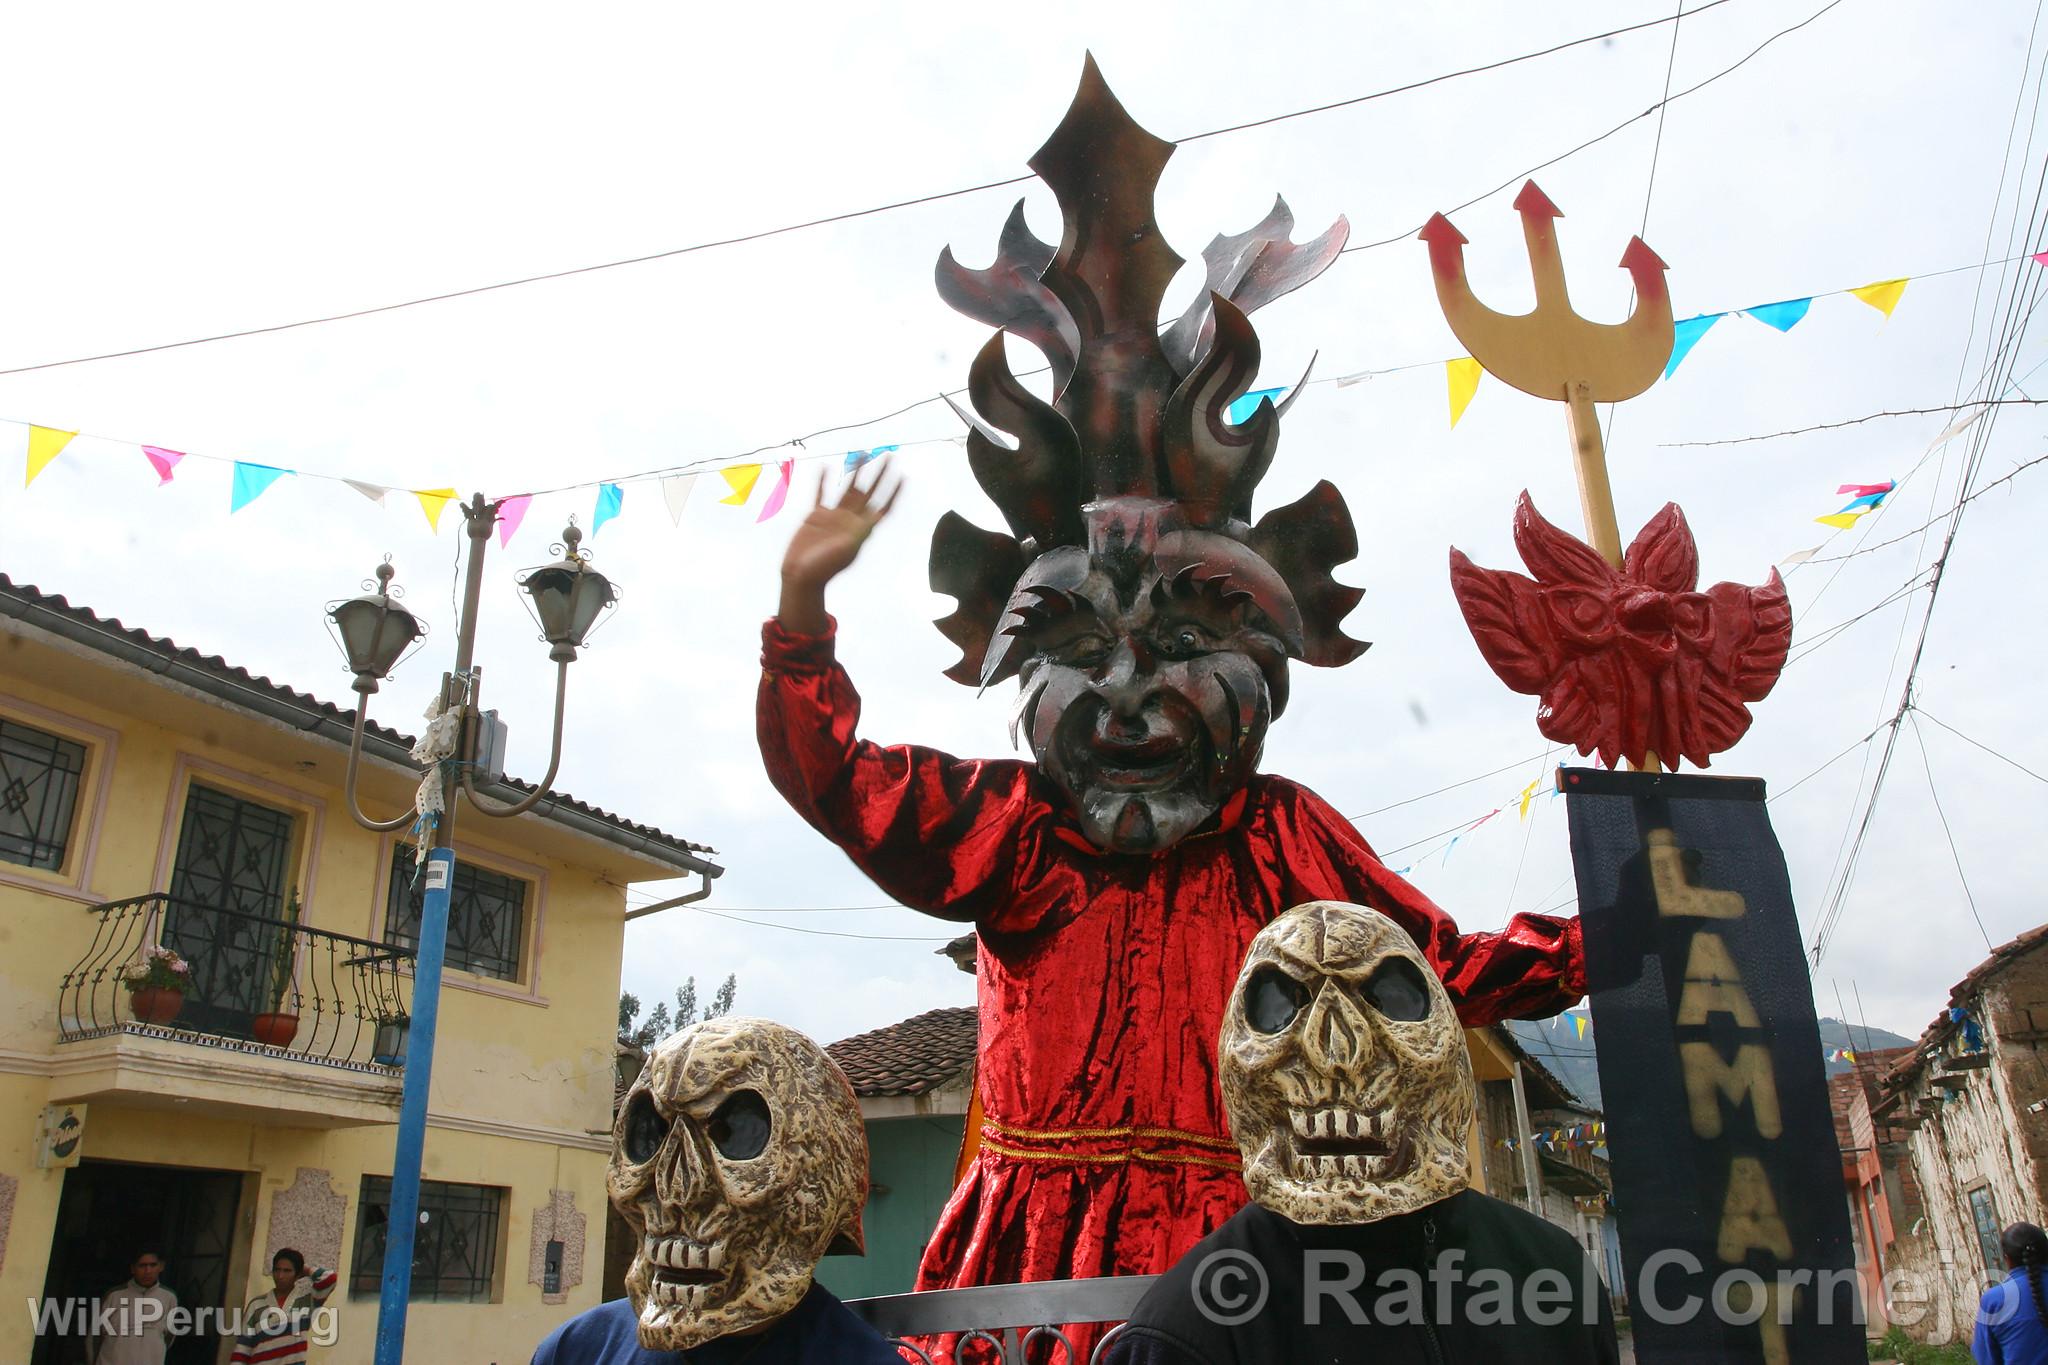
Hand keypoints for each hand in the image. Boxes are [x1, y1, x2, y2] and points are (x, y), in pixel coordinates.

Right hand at [778, 461, 899, 632]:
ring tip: (860, 455)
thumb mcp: (846, 549)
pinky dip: (823, 481)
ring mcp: (833, 517)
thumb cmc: (825, 567)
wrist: (802, 576)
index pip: (883, 506)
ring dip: (855, 473)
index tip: (903, 476)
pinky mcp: (815, 516)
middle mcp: (850, 520)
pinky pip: (821, 494)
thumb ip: (858, 532)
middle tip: (888, 457)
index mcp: (861, 529)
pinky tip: (825, 467)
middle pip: (869, 492)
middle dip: (879, 476)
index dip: (894, 492)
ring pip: (847, 489)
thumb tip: (873, 517)